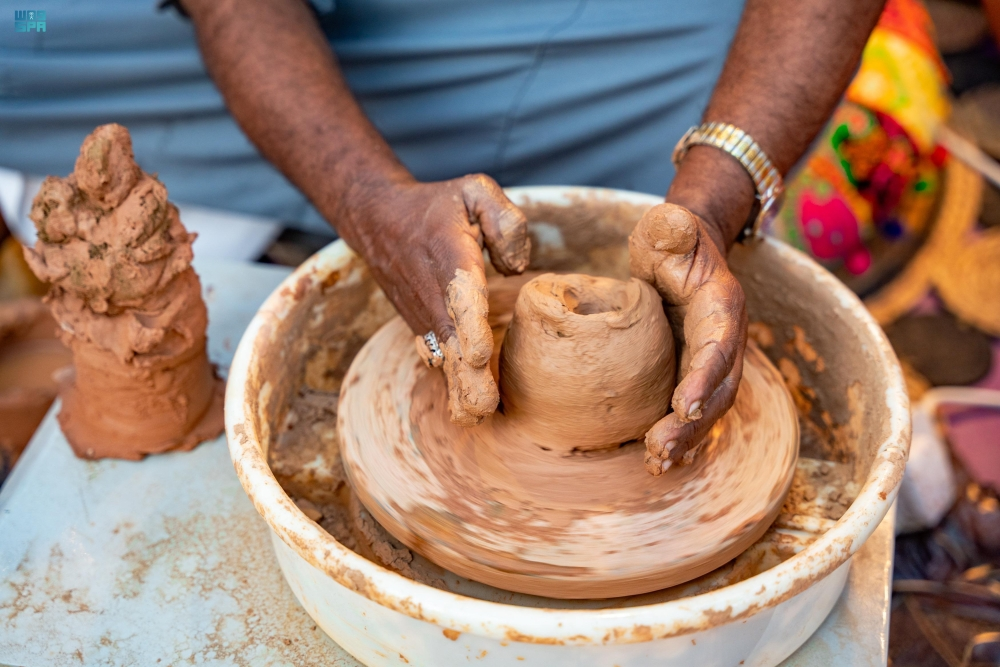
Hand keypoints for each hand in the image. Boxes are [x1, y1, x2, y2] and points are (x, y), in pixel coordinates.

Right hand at [351, 174, 529, 425]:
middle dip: (467, 374)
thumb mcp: (474, 190)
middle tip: (484, 407)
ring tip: (474, 417)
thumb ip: (504, 219)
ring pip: (443, 354)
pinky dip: (449, 382)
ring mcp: (424, 312)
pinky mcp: (422, 325)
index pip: (460, 294)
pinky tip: (464, 411)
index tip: (478, 355)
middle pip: (451, 337)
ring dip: (458, 386)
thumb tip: (516, 266)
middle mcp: (433, 291)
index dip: (469, 325)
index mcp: (449, 256)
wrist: (378, 219)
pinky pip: (437, 356)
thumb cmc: (437, 207)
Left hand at [629, 203, 747, 475]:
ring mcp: (714, 359)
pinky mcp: (696, 372)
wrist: (684, 250)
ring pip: (710, 408)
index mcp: (722, 305)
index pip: (719, 345)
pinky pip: (697, 410)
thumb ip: (672, 226)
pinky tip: (661, 462)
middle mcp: (726, 338)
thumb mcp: (668, 226)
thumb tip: (673, 222)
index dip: (705, 376)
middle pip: (720, 388)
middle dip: (694, 422)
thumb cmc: (671, 238)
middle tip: (661, 449)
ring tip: (658, 463)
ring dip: (688, 438)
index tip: (684, 404)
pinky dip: (683, 437)